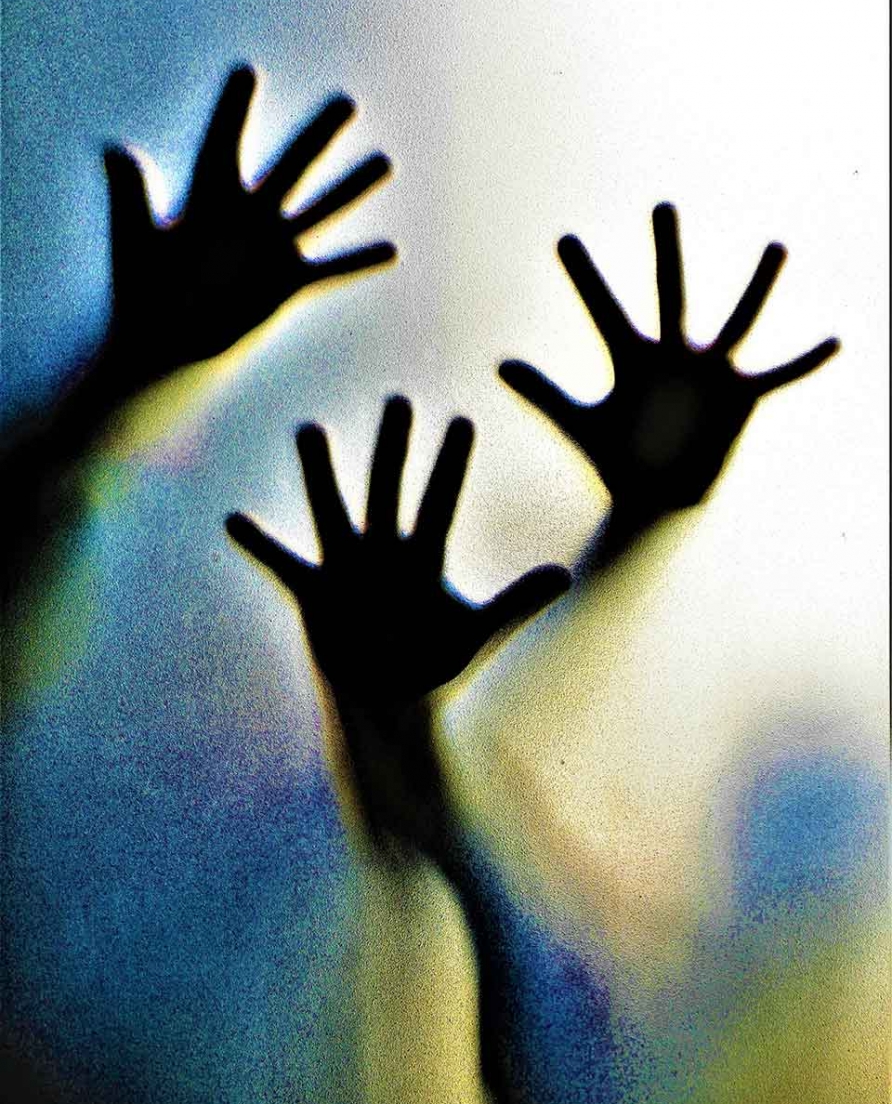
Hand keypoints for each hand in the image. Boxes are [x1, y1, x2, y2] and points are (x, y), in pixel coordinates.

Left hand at [103, 65, 395, 387]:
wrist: (164, 343)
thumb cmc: (141, 289)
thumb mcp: (135, 238)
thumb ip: (130, 194)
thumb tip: (117, 148)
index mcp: (208, 195)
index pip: (224, 141)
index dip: (233, 109)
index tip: (246, 73)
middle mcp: (248, 214)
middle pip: (290, 166)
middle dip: (318, 135)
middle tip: (346, 102)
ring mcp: (271, 248)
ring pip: (320, 210)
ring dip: (352, 188)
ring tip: (384, 162)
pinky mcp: (287, 283)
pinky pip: (330, 268)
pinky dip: (358, 261)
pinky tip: (390, 250)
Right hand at [226, 396, 569, 703]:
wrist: (390, 703)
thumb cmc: (434, 664)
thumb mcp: (477, 631)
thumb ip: (516, 601)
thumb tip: (565, 575)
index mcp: (424, 558)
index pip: (440, 503)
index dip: (451, 466)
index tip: (464, 421)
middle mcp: (384, 552)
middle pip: (389, 489)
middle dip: (394, 448)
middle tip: (399, 399)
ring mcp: (347, 568)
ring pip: (333, 510)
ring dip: (321, 474)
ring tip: (310, 429)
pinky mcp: (314, 593)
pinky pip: (282, 563)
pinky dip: (259, 545)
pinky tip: (234, 519)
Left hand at [500, 203, 838, 519]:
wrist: (657, 498)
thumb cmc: (618, 457)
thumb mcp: (579, 425)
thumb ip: (544, 394)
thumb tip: (499, 364)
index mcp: (630, 358)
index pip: (602, 311)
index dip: (584, 278)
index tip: (563, 239)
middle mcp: (672, 354)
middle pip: (668, 293)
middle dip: (665, 251)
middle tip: (661, 204)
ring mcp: (710, 372)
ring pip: (737, 320)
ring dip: (756, 287)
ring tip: (776, 247)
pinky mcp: (741, 397)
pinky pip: (778, 374)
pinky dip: (804, 361)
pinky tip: (835, 340)